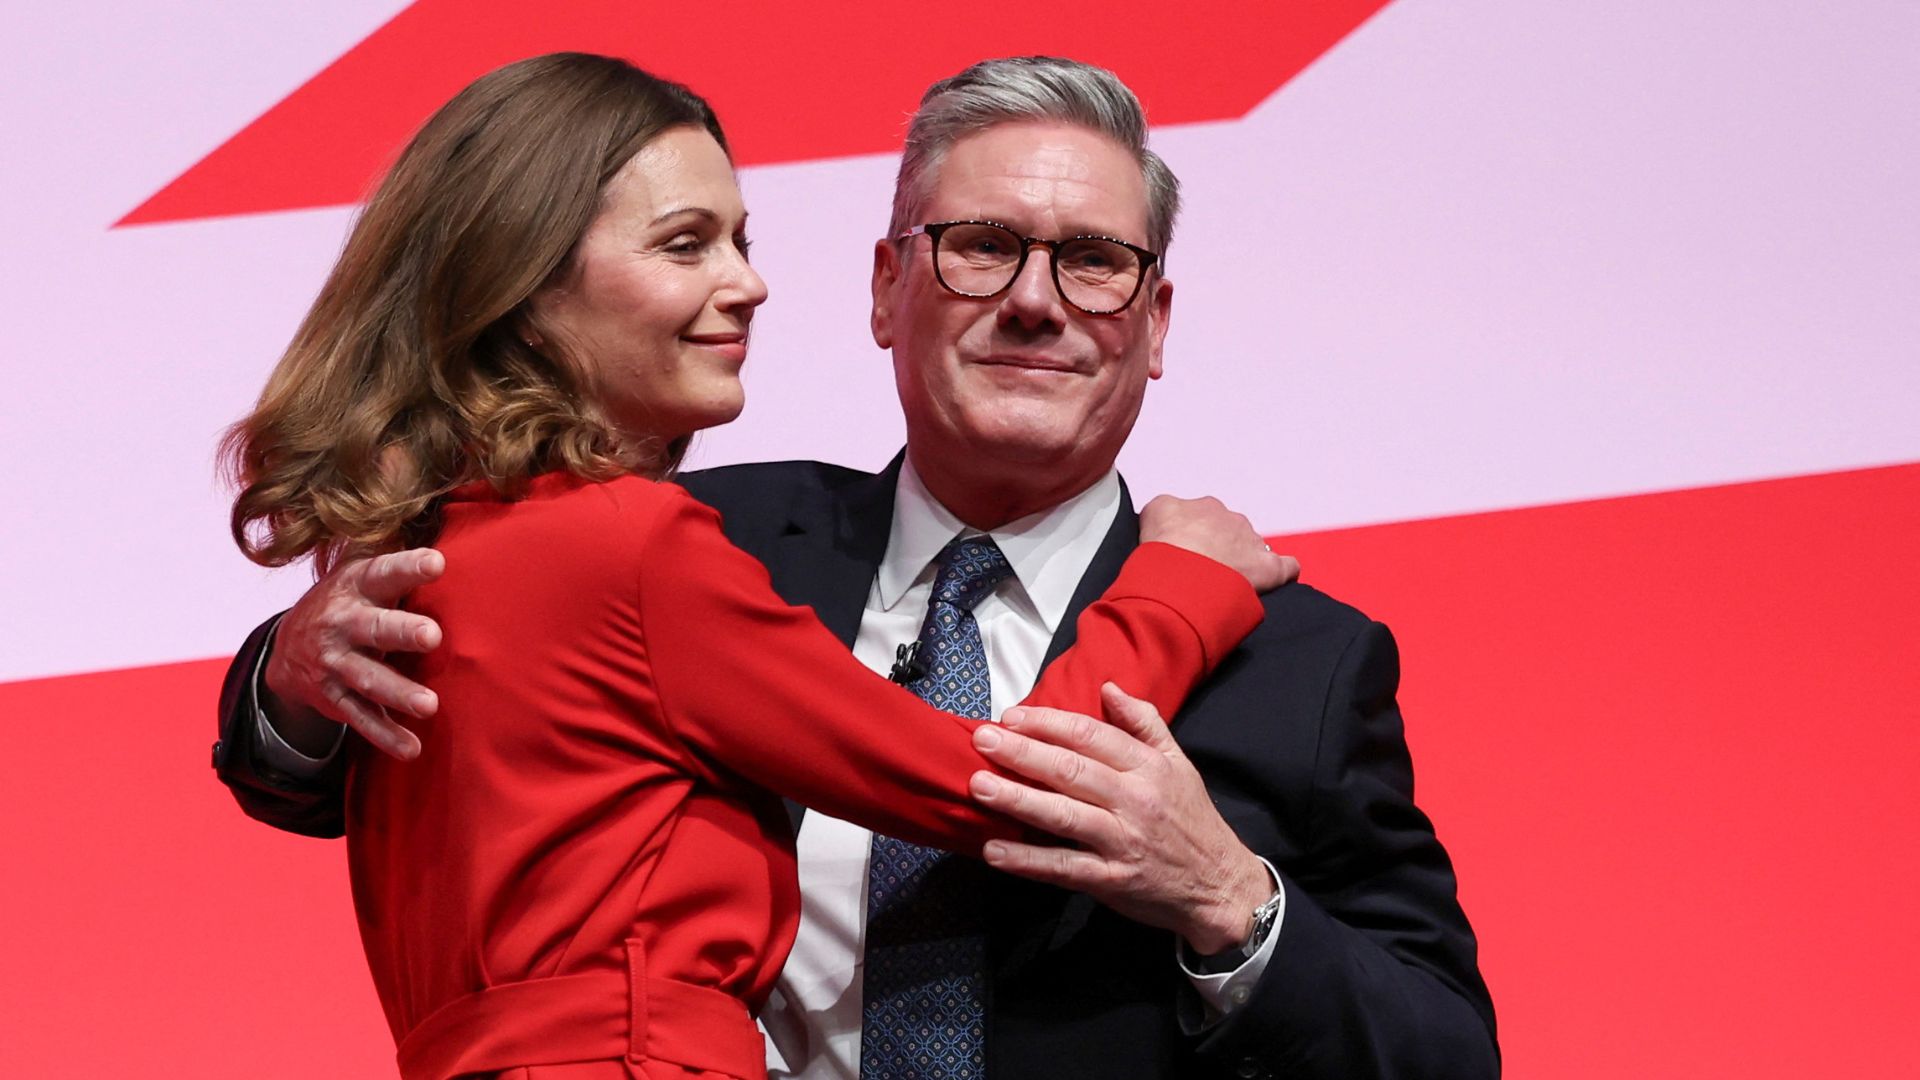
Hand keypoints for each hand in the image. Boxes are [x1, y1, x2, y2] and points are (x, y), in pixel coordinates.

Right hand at [261, 548, 445, 760]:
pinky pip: (360, 719)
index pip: (383, 573)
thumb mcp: (362, 574)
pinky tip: (412, 748)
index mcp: (355, 586)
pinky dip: (385, 735)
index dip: (409, 567)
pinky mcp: (334, 697)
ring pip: (368, 679)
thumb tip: (456, 538)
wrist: (288, 646)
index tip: (438, 563)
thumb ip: (398, 565)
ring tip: (429, 705)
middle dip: (401, 631)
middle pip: (373, 627)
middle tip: (432, 635)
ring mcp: (335, 663)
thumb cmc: (350, 601)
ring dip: (398, 692)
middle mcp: (342, 623)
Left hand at [968, 683, 1274, 953]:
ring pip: (1064, 816)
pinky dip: (1028, 861)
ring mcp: (1122, 842)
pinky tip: (994, 850)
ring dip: (1018, 800)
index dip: (1048, 723)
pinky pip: (1064, 868)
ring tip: (979, 786)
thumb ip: (1145, 722)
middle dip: (1023, 753)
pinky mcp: (1112, 880)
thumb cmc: (1192, 820)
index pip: (1091, 735)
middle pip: (1072, 770)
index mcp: (1147, 767)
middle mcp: (1134, 800)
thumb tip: (1108, 687)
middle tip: (983, 740)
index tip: (1011, 716)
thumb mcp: (1179, 763)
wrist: (1221, 886)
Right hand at [1139, 494, 1297, 592]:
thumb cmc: (1163, 549)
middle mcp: (1231, 520)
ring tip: (1226, 586)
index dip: (1194, 538)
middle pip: (1230, 533)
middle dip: (1220, 550)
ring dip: (1244, 563)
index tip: (1185, 555)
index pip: (1203, 517)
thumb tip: (1169, 519)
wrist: (1181, 575)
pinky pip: (1286, 566)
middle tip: (1202, 574)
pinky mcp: (1270, 569)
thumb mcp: (1153, 513)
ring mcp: (1252, 543)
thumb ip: (1165, 510)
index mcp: (1205, 507)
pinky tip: (1271, 583)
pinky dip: (1282, 572)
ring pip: (1253, 549)